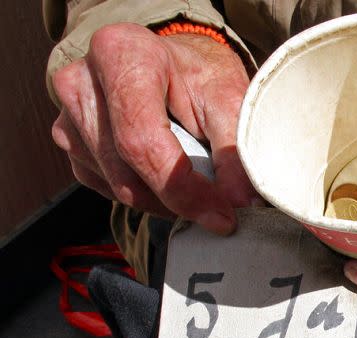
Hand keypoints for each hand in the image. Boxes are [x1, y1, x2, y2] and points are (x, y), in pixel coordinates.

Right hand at [51, 23, 255, 234]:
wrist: (171, 64)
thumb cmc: (198, 75)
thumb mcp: (228, 98)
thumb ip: (235, 149)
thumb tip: (240, 200)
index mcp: (122, 54)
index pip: (142, 140)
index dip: (183, 188)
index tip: (221, 215)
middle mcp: (82, 81)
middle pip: (126, 170)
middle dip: (176, 200)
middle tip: (216, 210)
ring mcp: (69, 114)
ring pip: (116, 186)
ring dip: (162, 201)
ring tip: (195, 186)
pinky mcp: (69, 140)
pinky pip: (106, 186)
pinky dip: (143, 194)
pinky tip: (166, 178)